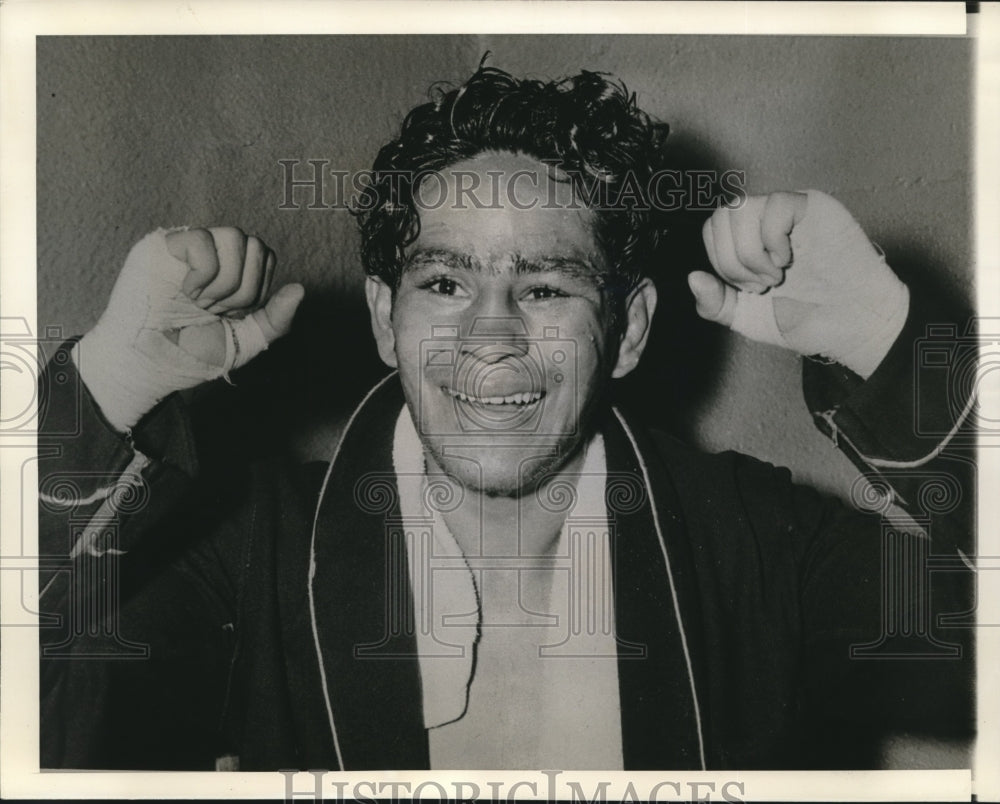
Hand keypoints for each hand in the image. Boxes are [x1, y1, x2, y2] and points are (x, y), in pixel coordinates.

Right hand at [75, 227, 303, 430]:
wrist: (152, 364)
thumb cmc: (193, 352)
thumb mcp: (246, 340)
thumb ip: (275, 320)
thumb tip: (300, 289)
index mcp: (233, 270)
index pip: (265, 255)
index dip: (259, 287)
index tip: (233, 314)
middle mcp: (213, 253)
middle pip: (255, 244)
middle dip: (245, 288)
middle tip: (216, 310)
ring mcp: (189, 246)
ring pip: (234, 235)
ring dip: (225, 281)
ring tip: (201, 302)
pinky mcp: (164, 245)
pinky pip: (202, 239)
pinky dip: (203, 275)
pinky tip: (185, 293)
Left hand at [688, 190, 908, 378]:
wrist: (850, 325)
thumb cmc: (803, 318)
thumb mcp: (746, 317)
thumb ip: (715, 303)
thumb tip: (693, 277)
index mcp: (747, 242)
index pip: (713, 229)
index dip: (720, 260)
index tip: (746, 289)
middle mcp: (765, 222)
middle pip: (722, 215)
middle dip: (731, 259)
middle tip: (761, 286)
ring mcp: (788, 212)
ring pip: (742, 207)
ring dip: (750, 252)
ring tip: (775, 276)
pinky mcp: (813, 207)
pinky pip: (775, 204)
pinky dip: (773, 239)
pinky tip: (788, 261)